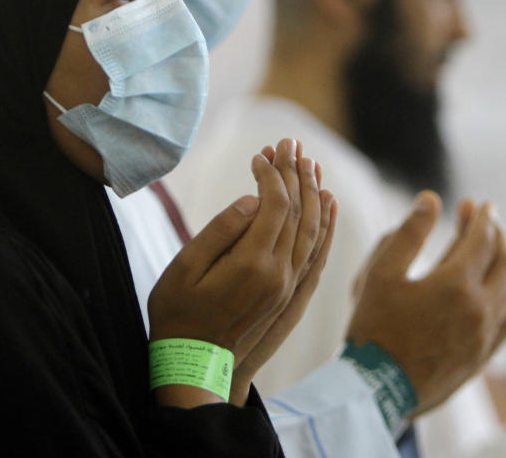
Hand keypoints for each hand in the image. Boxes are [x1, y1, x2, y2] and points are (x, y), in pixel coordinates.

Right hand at [147, 139, 329, 406]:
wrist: (193, 364)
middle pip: (296, 212)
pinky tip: (328, 204)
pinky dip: (325, 225)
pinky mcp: (290, 294)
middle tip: (291, 142)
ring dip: (313, 193)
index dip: (270, 174)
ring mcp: (288, 286)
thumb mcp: (184, 270)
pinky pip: (316, 253)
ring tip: (311, 162)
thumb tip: (253, 199)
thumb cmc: (178, 314)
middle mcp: (279, 273)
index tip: (259, 153)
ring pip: (312, 230)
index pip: (274, 205)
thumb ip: (220, 231)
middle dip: (295, 173)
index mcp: (252, 264)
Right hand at [347, 191, 505, 415]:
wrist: (376, 391)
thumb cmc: (373, 329)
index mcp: (455, 284)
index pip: (482, 239)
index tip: (481, 203)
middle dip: (497, 236)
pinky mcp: (482, 357)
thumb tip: (432, 199)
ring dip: (505, 264)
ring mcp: (485, 336)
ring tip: (495, 250)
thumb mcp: (381, 273)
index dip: (482, 217)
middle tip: (487, 220)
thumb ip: (409, 232)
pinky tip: (498, 290)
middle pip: (503, 262)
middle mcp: (479, 309)